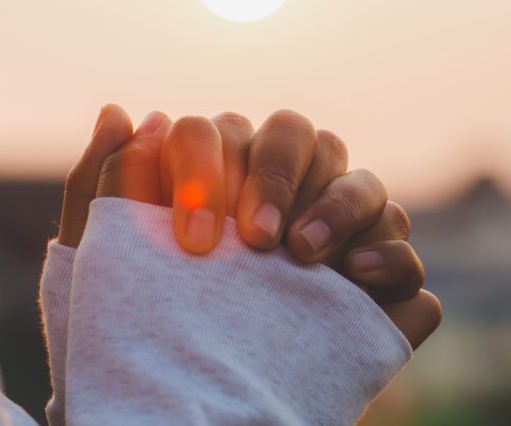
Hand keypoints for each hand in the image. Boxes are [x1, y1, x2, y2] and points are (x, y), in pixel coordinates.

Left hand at [57, 104, 441, 348]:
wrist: (187, 405)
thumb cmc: (142, 325)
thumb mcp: (108, 263)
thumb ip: (105, 185)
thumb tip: (123, 114)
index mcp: (222, 174)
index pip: (224, 132)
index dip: (212, 168)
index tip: (194, 239)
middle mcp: (284, 194)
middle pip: (301, 136)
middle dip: (278, 175)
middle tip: (254, 239)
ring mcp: (338, 236)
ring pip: (362, 181)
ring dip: (337, 206)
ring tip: (303, 257)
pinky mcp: (379, 287)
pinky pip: (405, 252)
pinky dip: (392, 255)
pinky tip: (359, 277)